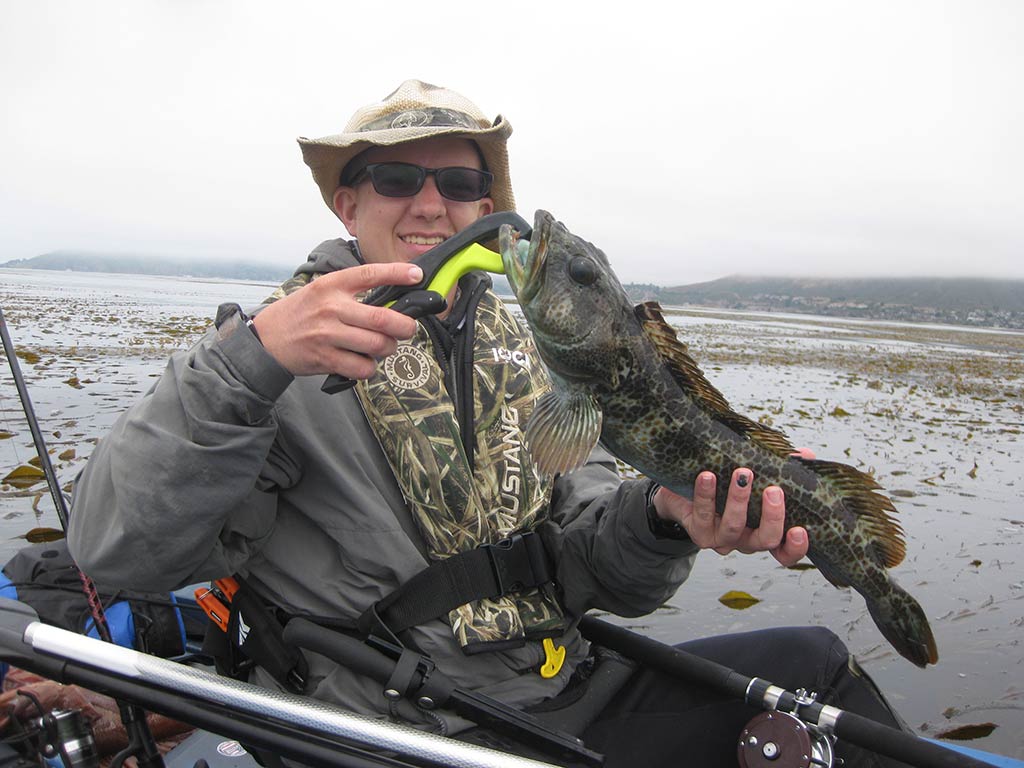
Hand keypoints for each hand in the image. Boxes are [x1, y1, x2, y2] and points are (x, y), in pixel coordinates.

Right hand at [251, 263, 421, 377]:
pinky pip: (362, 367)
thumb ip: (351, 292)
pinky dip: (370, 367)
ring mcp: (328, 334)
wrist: (266, 339)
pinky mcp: (325, 358)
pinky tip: (364, 361)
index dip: (396, 273)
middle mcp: (331, 308)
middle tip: (408, 328)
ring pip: (376, 345)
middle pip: (382, 318)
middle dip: (404, 326)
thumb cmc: (299, 314)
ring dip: (388, 349)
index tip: (416, 275)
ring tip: (384, 346)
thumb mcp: (321, 291)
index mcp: (331, 286)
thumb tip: (392, 298)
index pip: (369, 274)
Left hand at [651, 465, 809, 566]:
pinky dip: (706, 494)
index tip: (800, 529)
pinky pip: (703, 514)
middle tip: (773, 490)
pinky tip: (707, 476)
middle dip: (772, 517)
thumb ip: (781, 467)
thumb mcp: (755, 476)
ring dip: (739, 499)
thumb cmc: (725, 485)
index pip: (785, 551)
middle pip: (765, 541)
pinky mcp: (698, 531)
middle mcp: (745, 539)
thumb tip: (805, 455)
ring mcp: (721, 538)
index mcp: (763, 530)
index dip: (795, 547)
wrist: (682, 491)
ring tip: (742, 473)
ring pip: (734, 527)